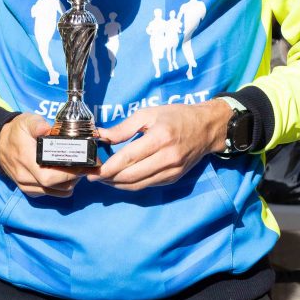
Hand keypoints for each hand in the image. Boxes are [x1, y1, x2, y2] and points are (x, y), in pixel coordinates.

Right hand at [0, 112, 83, 197]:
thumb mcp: (26, 121)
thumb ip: (37, 124)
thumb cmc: (16, 132)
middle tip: (86, 165)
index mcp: (25, 159)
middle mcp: (25, 177)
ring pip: (56, 192)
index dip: (69, 173)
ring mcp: (26, 186)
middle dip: (74, 177)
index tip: (83, 162)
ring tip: (78, 169)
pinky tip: (66, 175)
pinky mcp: (29, 191)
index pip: (49, 176)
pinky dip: (62, 187)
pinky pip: (51, 194)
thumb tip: (47, 129)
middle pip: (56, 186)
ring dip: (70, 183)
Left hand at [95, 99, 231, 190]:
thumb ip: (123, 128)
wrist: (207, 127)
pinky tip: (120, 179)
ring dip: (117, 184)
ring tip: (104, 178)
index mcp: (160, 137)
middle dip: (108, 178)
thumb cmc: (176, 117)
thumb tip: (100, 136)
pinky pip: (147, 185)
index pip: (128, 158)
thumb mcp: (148, 114)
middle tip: (93, 175)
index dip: (107, 167)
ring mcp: (172, 170)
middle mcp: (167, 157)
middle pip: (131, 175)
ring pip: (138, 185)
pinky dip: (131, 184)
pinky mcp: (174, 178)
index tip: (92, 171)